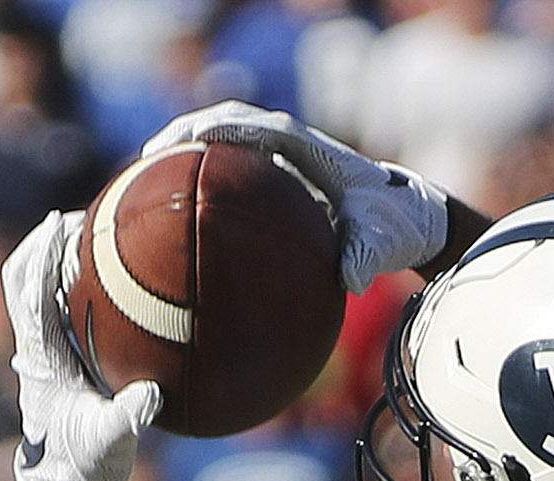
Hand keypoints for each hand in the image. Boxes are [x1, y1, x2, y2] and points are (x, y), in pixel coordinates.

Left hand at [4, 216, 158, 480]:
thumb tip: (150, 395)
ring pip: (29, 290)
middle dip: (39, 242)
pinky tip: (97, 270)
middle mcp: (34, 350)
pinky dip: (64, 281)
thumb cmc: (84, 467)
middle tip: (72, 216)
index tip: (60, 222)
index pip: (33, 296)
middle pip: (19, 280)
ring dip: (47, 258)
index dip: (43, 256)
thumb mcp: (110, 443)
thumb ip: (128, 418)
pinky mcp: (51, 359)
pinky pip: (51, 307)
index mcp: (43, 360)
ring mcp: (39, 353)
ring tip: (83, 232)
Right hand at [138, 104, 457, 290]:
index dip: (220, 130)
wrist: (406, 217)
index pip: (255, 127)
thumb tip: (351, 280)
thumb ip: (366, 256)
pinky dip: (204, 189)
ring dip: (189, 159)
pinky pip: (233, 178)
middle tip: (148, 160)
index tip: (188, 141)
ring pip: (226, 147)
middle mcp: (290, 147)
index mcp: (308, 149)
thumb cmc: (392, 225)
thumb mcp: (383, 242)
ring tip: (147, 182)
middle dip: (187, 136)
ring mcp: (280, 162)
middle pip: (228, 126)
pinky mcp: (275, 181)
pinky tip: (178, 222)